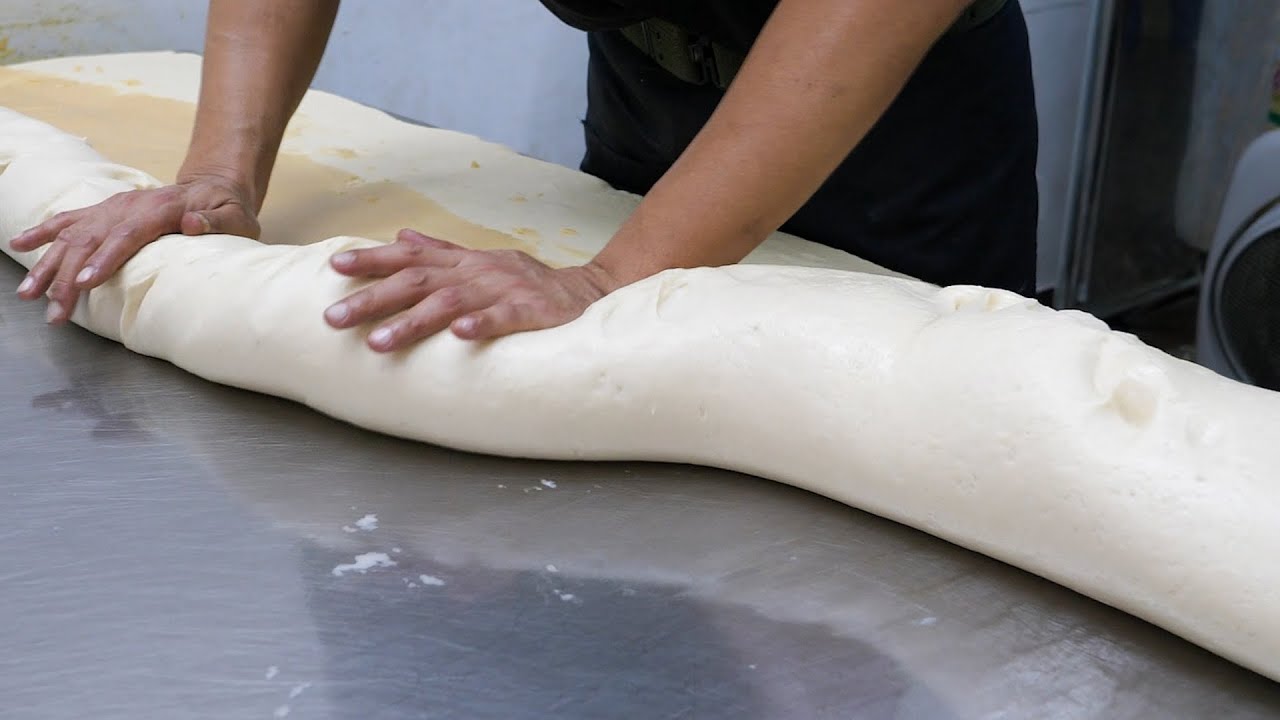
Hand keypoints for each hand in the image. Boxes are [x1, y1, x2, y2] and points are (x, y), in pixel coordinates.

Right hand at [10, 174, 259, 323]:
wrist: (212, 186)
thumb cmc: (226, 209)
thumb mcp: (235, 217)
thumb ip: (217, 222)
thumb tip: (192, 224)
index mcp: (159, 210)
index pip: (127, 236)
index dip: (104, 259)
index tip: (84, 283)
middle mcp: (128, 207)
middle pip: (91, 242)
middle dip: (68, 279)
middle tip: (55, 313)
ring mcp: (112, 207)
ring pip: (72, 235)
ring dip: (47, 265)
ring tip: (28, 294)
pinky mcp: (103, 210)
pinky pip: (67, 220)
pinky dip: (41, 231)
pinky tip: (17, 245)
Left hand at [324, 229, 620, 350]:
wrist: (584, 294)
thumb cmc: (526, 281)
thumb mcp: (481, 260)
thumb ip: (441, 249)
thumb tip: (401, 234)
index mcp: (462, 262)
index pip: (410, 255)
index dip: (373, 259)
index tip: (335, 267)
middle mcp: (476, 272)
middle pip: (417, 280)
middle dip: (373, 299)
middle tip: (334, 319)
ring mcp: (502, 291)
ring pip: (450, 303)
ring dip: (411, 322)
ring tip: (377, 342)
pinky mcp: (530, 312)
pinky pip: (503, 318)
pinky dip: (480, 326)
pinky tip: (459, 336)